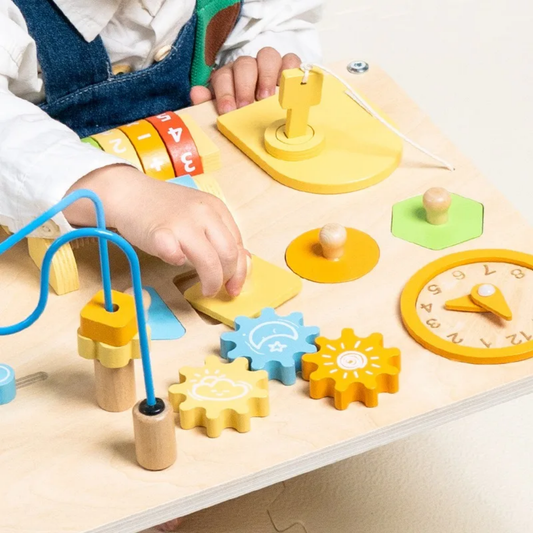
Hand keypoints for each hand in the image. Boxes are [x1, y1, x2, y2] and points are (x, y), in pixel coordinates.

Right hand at [64, 165, 246, 296]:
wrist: (130, 193)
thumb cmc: (165, 208)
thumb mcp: (199, 215)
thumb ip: (217, 236)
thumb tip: (239, 265)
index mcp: (217, 208)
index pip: (238, 244)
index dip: (240, 270)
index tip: (234, 286)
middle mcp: (204, 213)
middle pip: (229, 254)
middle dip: (228, 278)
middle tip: (218, 289)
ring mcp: (183, 222)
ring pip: (209, 260)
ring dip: (211, 281)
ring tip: (205, 290)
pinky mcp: (160, 233)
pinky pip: (175, 255)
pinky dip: (178, 262)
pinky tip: (175, 260)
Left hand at [190, 48, 301, 113]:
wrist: (270, 114)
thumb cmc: (244, 113)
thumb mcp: (225, 112)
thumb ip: (208, 104)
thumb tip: (196, 93)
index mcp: (230, 77)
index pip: (223, 76)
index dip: (224, 92)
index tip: (228, 110)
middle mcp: (248, 67)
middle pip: (245, 64)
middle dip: (244, 86)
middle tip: (246, 107)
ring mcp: (269, 65)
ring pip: (267, 56)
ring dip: (266, 77)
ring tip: (266, 98)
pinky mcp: (289, 68)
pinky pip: (291, 60)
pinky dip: (289, 69)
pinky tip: (286, 86)